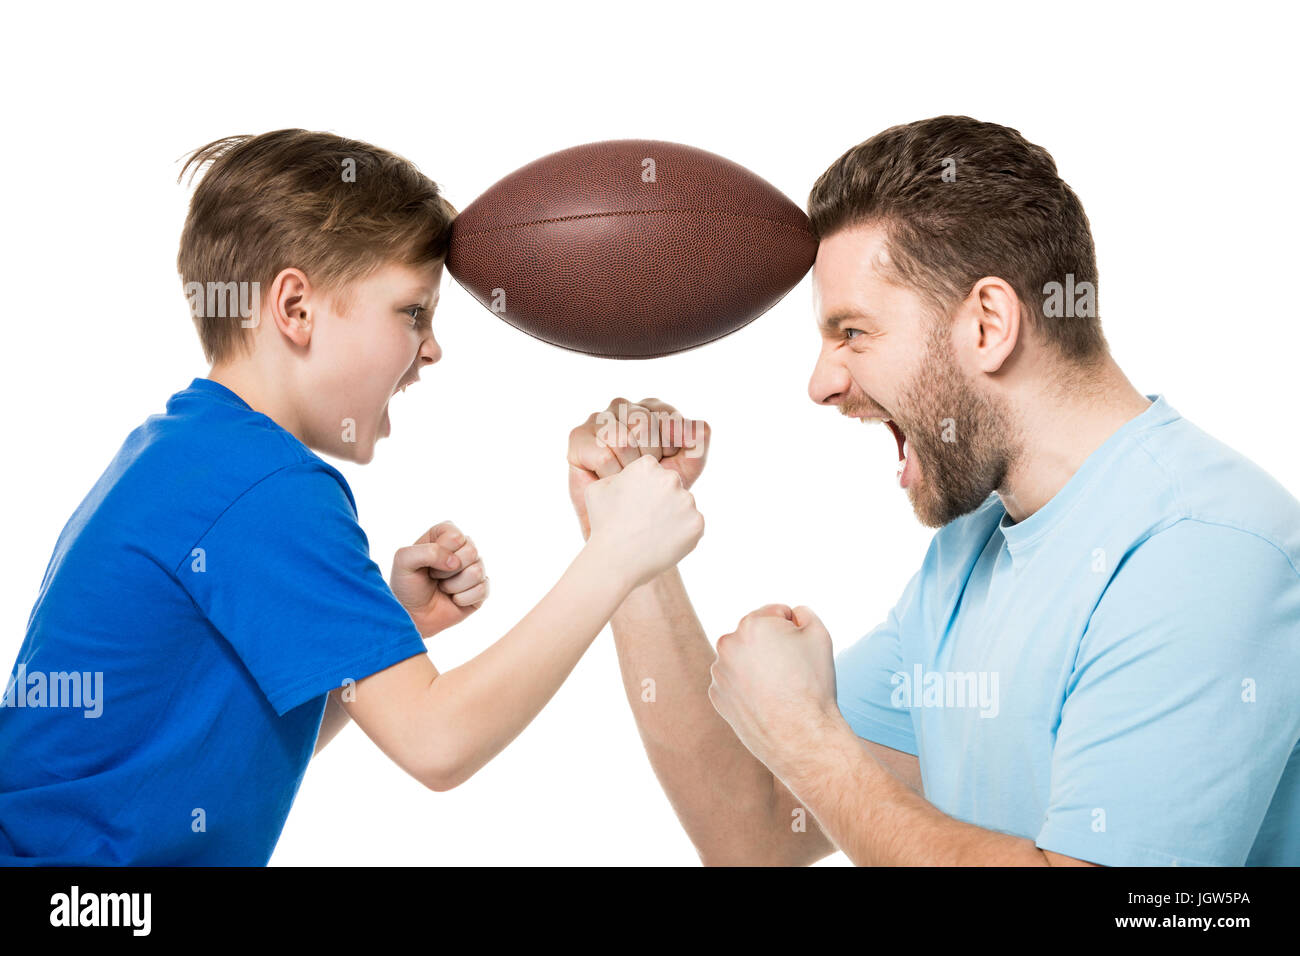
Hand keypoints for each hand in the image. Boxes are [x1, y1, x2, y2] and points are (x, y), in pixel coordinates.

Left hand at [389, 521, 488, 636]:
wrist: (412, 614)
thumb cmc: (407, 585)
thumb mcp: (404, 560)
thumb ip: (427, 552)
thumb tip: (455, 563)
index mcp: (445, 533)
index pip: (455, 537)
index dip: (440, 553)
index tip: (427, 564)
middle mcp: (463, 547)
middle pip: (471, 552)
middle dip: (447, 571)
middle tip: (435, 577)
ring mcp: (474, 567)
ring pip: (477, 572)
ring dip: (453, 586)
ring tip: (443, 588)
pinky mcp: (482, 588)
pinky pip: (483, 590)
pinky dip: (462, 599)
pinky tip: (454, 599)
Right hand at [568, 396, 709, 538]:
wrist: (631, 522)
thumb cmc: (659, 489)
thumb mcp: (689, 464)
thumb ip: (697, 437)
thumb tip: (681, 424)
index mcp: (654, 408)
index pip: (669, 418)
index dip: (670, 449)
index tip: (664, 462)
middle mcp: (625, 406)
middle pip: (644, 425)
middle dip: (649, 459)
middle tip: (643, 474)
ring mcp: (599, 418)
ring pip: (623, 440)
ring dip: (629, 470)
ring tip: (627, 478)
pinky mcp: (578, 437)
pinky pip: (603, 455)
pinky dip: (612, 476)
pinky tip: (611, 480)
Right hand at [583, 454, 704, 590]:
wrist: (616, 561)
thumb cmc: (603, 525)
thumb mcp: (597, 490)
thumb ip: (616, 476)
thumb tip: (627, 476)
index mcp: (648, 466)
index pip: (654, 471)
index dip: (644, 487)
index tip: (635, 504)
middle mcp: (671, 479)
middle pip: (671, 485)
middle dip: (661, 499)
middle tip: (645, 520)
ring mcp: (687, 501)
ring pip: (683, 505)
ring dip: (673, 516)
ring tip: (653, 533)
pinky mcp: (697, 523)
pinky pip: (692, 525)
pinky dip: (682, 533)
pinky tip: (664, 542)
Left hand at [708, 604, 842, 776]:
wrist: (801, 737)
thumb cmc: (813, 685)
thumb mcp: (820, 635)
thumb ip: (804, 613)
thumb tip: (792, 613)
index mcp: (751, 624)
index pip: (776, 613)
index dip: (795, 631)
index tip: (802, 652)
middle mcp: (727, 644)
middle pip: (756, 635)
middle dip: (773, 646)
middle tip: (792, 671)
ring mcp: (719, 671)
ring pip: (744, 658)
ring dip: (758, 666)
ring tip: (779, 689)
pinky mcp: (717, 695)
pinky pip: (735, 682)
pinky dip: (748, 687)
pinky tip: (766, 701)